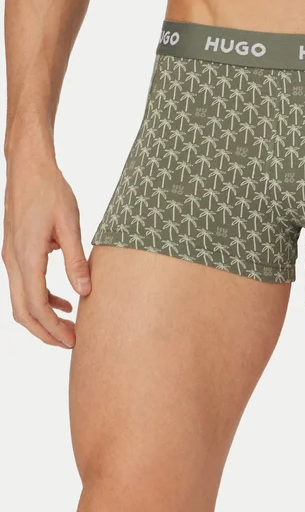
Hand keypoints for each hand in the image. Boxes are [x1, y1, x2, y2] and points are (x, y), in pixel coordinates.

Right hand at [2, 151, 91, 347]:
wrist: (28, 168)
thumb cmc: (50, 191)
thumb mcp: (70, 223)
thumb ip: (76, 260)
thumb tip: (85, 291)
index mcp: (27, 256)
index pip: (36, 306)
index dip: (54, 328)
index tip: (73, 340)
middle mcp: (13, 260)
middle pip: (23, 312)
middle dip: (46, 332)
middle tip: (71, 343)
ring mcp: (11, 257)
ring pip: (21, 301)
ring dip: (43, 318)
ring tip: (69, 327)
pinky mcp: (16, 252)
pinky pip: (25, 285)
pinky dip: (42, 299)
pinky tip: (64, 300)